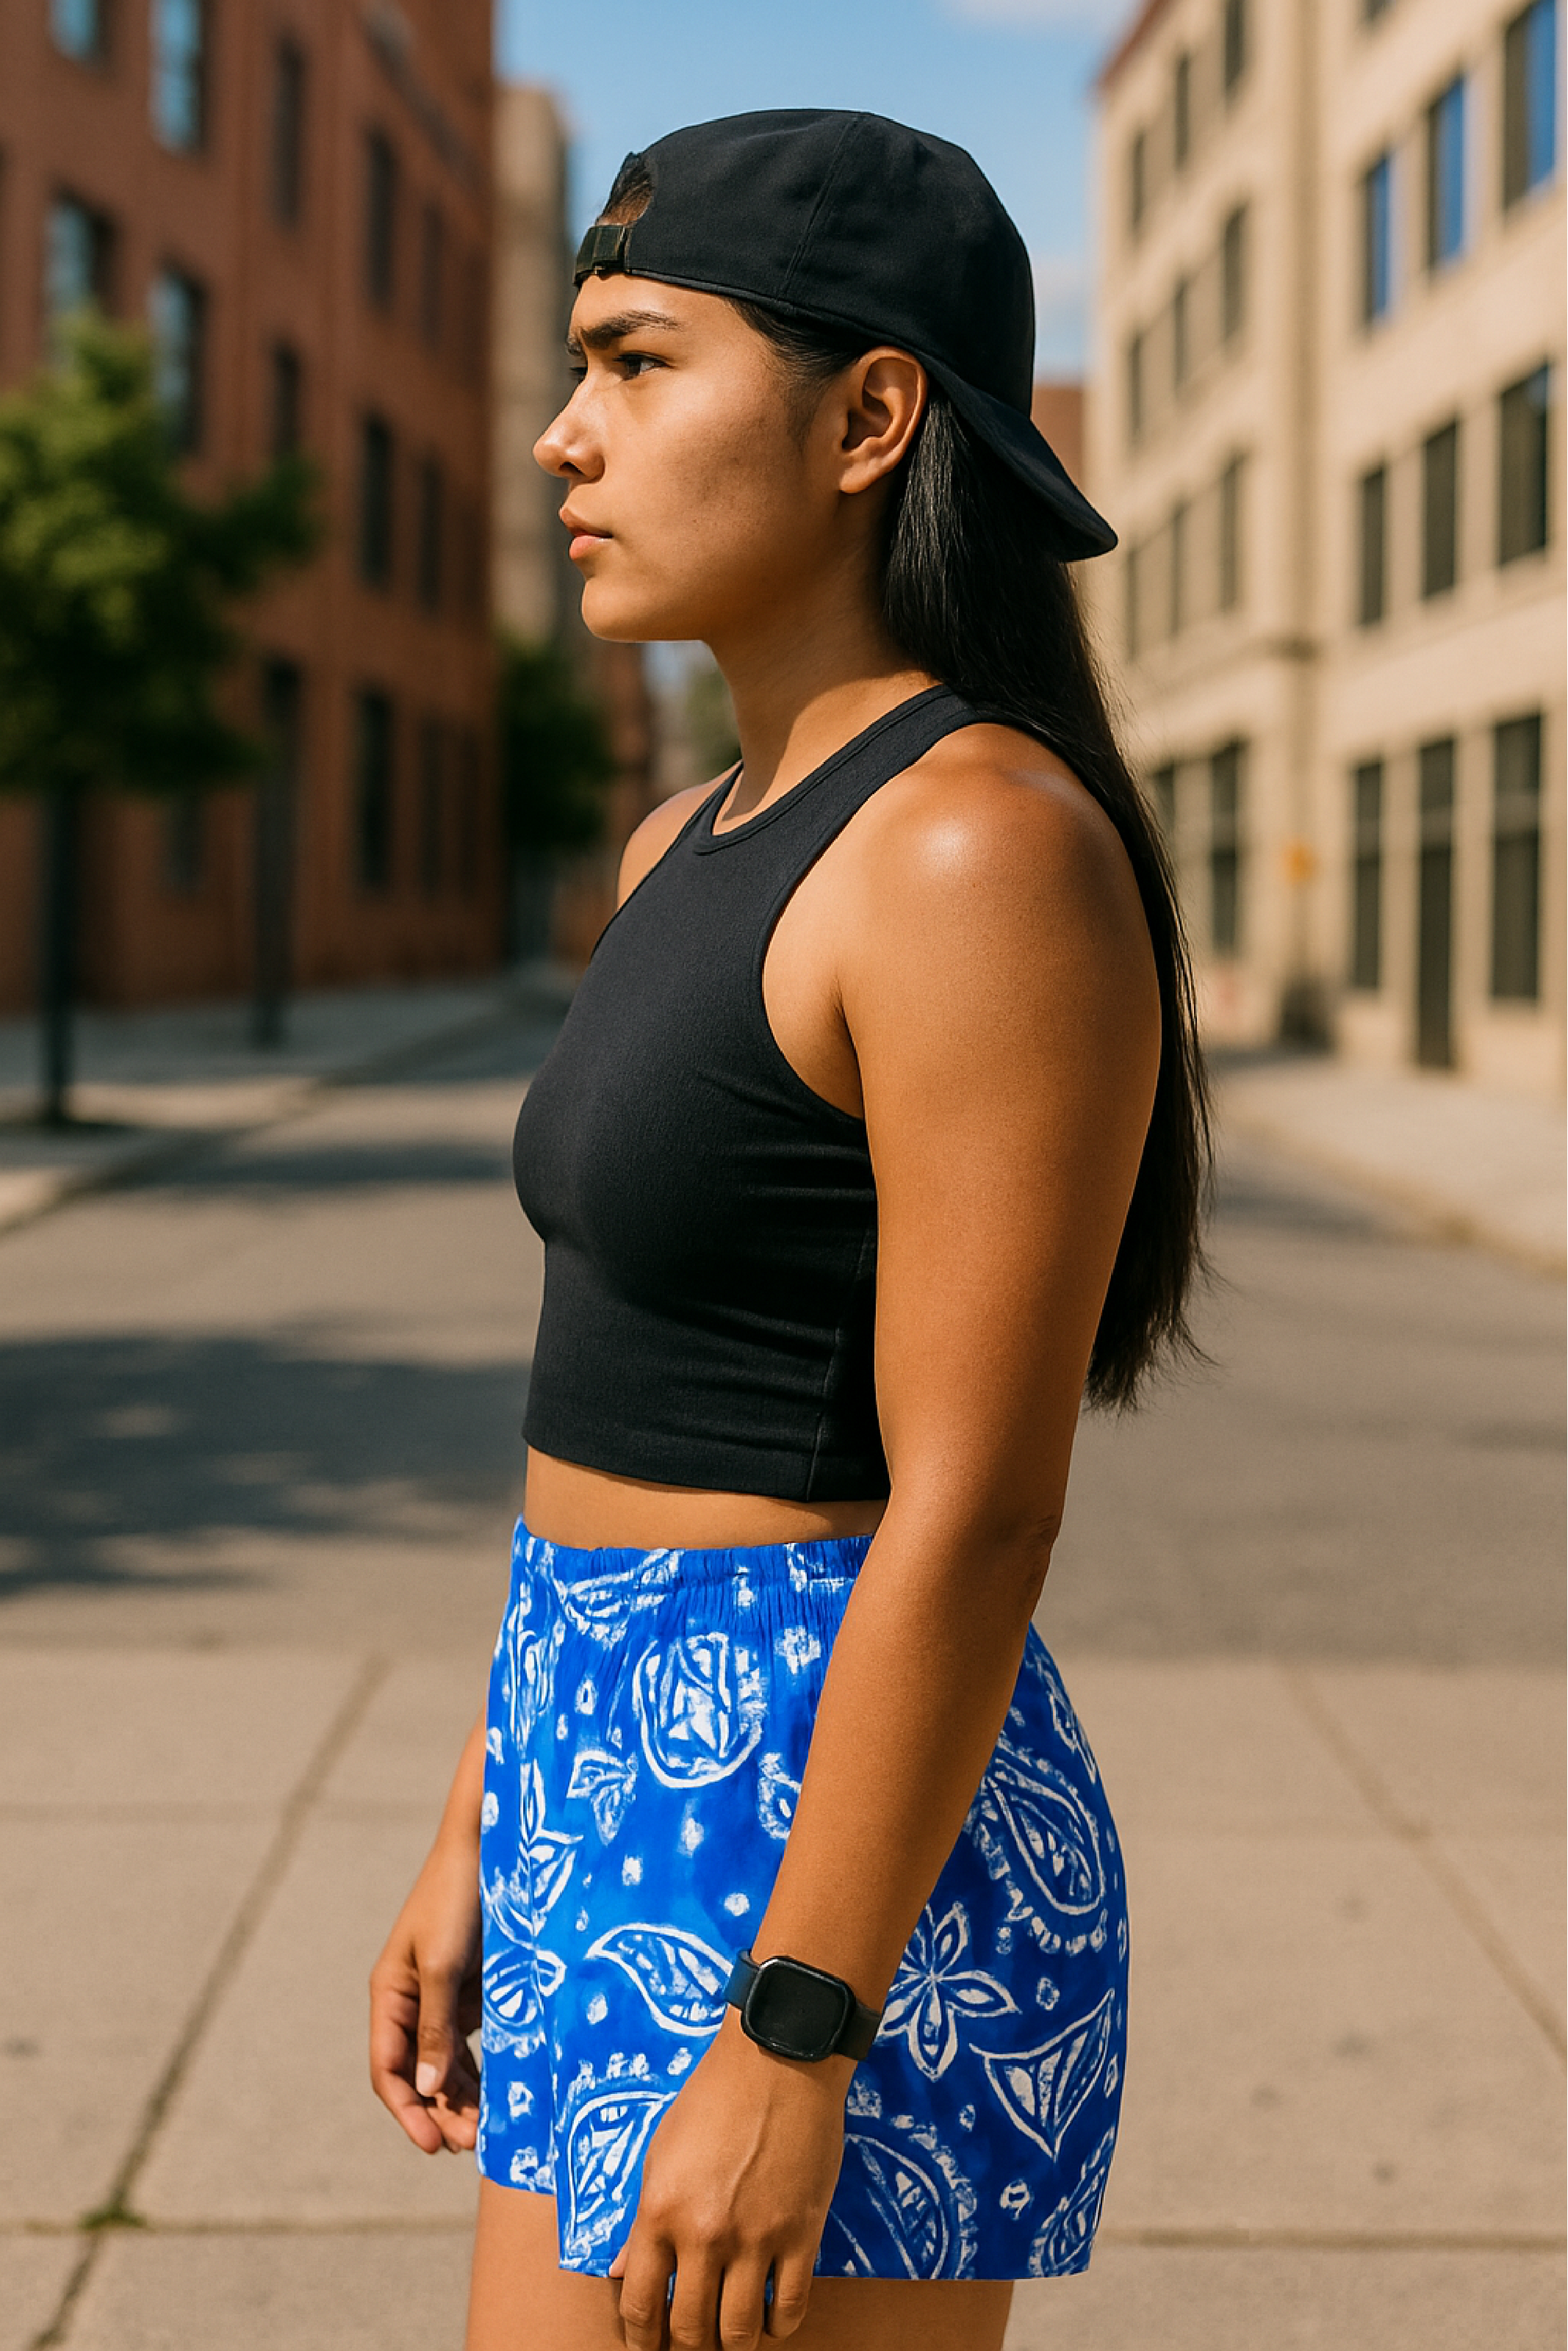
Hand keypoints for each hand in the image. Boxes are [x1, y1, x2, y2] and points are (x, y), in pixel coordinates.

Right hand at [369, 1832, 482, 2154]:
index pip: (388, 2069)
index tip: (431, 2145)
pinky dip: (481, 2072)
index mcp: (390, 1996)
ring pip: (445, 2065)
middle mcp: (411, 2004)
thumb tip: (427, 2088)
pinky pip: (471, 2045)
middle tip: (471, 2143)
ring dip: (462, 2098)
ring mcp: (443, 2001)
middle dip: (440, 2111)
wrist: (490, 1850)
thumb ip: (436, 2025)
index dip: (407, 2110)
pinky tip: (498, 2096)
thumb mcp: (443, 1964)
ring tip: (486, 2130)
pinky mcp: (473, 1995)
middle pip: (419, 2075)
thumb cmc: (457, 1899)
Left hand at [609, 2016, 850, 2347]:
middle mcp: (704, 2233)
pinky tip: (771, 2317)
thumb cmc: (713, 2099)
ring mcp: (756, 2237)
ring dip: (733, 2344)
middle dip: (689, 2349)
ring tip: (732, 2334)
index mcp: (660, 2211)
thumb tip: (619, 2272)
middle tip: (693, 2344)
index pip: (640, 2305)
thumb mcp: (660, 2153)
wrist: (779, 2060)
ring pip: (740, 2331)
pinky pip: (790, 2309)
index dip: (641, 2341)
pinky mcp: (802, 2234)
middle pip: (691, 2331)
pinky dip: (778, 2326)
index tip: (647, 2349)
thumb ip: (641, 2220)